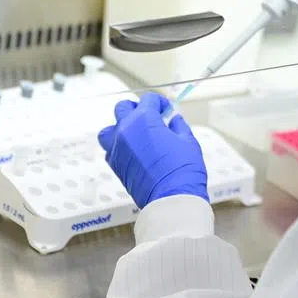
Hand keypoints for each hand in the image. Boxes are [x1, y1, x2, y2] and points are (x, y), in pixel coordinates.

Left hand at [98, 93, 207, 207]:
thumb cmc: (181, 170)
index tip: (166, 109)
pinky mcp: (115, 165)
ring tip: (137, 134)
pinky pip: (110, 149)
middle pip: (123, 108)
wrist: (171, 198)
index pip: (148, 99)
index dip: (160, 102)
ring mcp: (117, 148)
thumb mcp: (187, 141)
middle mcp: (126, 130)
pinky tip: (134, 152)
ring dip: (121, 127)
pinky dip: (119, 147)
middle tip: (151, 117)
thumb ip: (178, 126)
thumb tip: (174, 120)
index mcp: (144, 119)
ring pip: (110, 129)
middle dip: (137, 109)